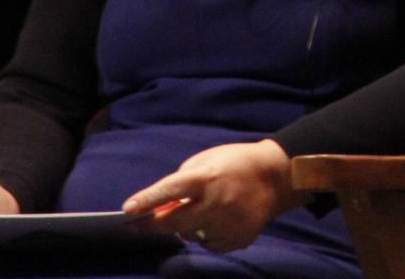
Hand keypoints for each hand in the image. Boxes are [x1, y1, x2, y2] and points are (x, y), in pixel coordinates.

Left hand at [122, 139, 303, 252]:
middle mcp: (216, 202)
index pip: (172, 190)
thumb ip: (183, 182)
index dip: (148, 200)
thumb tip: (161, 206)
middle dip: (152, 225)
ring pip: (191, 236)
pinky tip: (222, 218)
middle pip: (174, 222)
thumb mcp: (206, 160)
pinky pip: (210, 244)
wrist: (276, 178)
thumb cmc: (235, 164)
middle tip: (137, 225)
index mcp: (207, 177)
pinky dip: (208, 233)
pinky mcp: (237, 239)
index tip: (127, 210)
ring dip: (188, 226)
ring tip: (206, 208)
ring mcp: (228, 224)